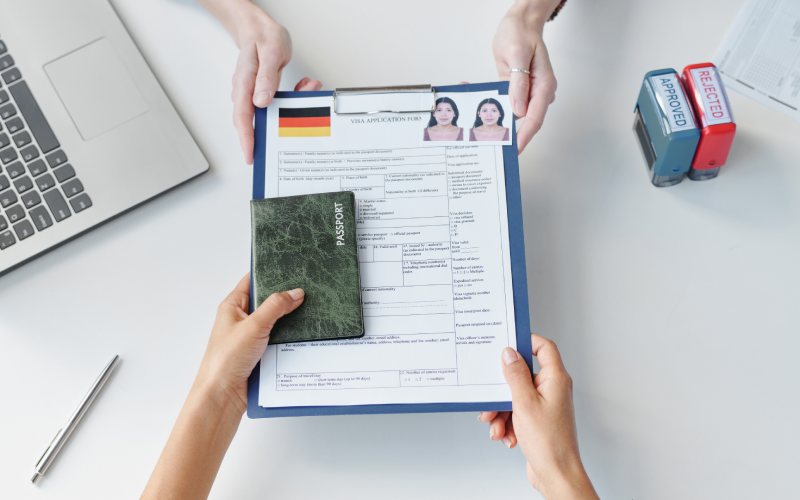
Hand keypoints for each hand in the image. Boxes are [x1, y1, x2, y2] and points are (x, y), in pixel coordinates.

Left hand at [142, 274, 303, 498]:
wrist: (222, 397)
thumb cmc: (226, 360)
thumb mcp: (254, 326)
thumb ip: (276, 306)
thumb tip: (295, 292)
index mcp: (232, 306)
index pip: (252, 281)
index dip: (270, 273)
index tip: (291, 266)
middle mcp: (240, 320)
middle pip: (267, 301)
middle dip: (285, 297)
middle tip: (308, 288)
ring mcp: (250, 337)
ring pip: (275, 322)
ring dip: (289, 320)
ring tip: (311, 310)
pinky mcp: (259, 354)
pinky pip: (278, 340)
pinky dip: (289, 338)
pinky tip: (304, 334)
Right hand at [229, 7, 321, 163]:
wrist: (259, 27)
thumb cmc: (263, 37)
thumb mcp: (269, 53)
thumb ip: (266, 77)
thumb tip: (260, 101)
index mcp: (244, 83)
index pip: (243, 117)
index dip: (246, 138)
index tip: (250, 155)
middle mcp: (247, 91)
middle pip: (254, 121)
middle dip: (271, 132)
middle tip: (286, 143)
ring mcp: (254, 93)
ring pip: (270, 111)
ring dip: (290, 109)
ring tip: (306, 91)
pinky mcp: (263, 92)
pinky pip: (277, 102)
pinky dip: (293, 98)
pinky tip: (304, 87)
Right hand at [478, 335, 597, 498]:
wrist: (555, 474)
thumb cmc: (549, 442)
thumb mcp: (524, 403)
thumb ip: (515, 375)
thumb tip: (509, 353)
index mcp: (555, 379)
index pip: (544, 347)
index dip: (527, 341)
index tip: (507, 343)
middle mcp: (552, 389)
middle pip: (522, 376)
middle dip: (502, 390)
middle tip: (490, 399)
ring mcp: (545, 405)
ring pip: (515, 397)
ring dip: (501, 411)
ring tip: (496, 425)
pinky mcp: (537, 420)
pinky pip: (516, 413)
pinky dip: (507, 423)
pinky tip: (505, 435)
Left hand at [493, 0, 558, 152]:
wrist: (521, 22)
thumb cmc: (520, 34)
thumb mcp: (516, 55)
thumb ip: (518, 83)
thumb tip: (519, 110)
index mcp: (543, 86)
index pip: (535, 118)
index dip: (524, 136)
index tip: (514, 150)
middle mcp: (539, 92)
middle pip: (527, 121)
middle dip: (511, 135)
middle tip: (494, 149)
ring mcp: (530, 93)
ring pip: (517, 116)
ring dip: (501, 123)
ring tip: (482, 132)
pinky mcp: (520, 91)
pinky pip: (510, 105)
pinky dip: (496, 108)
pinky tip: (478, 105)